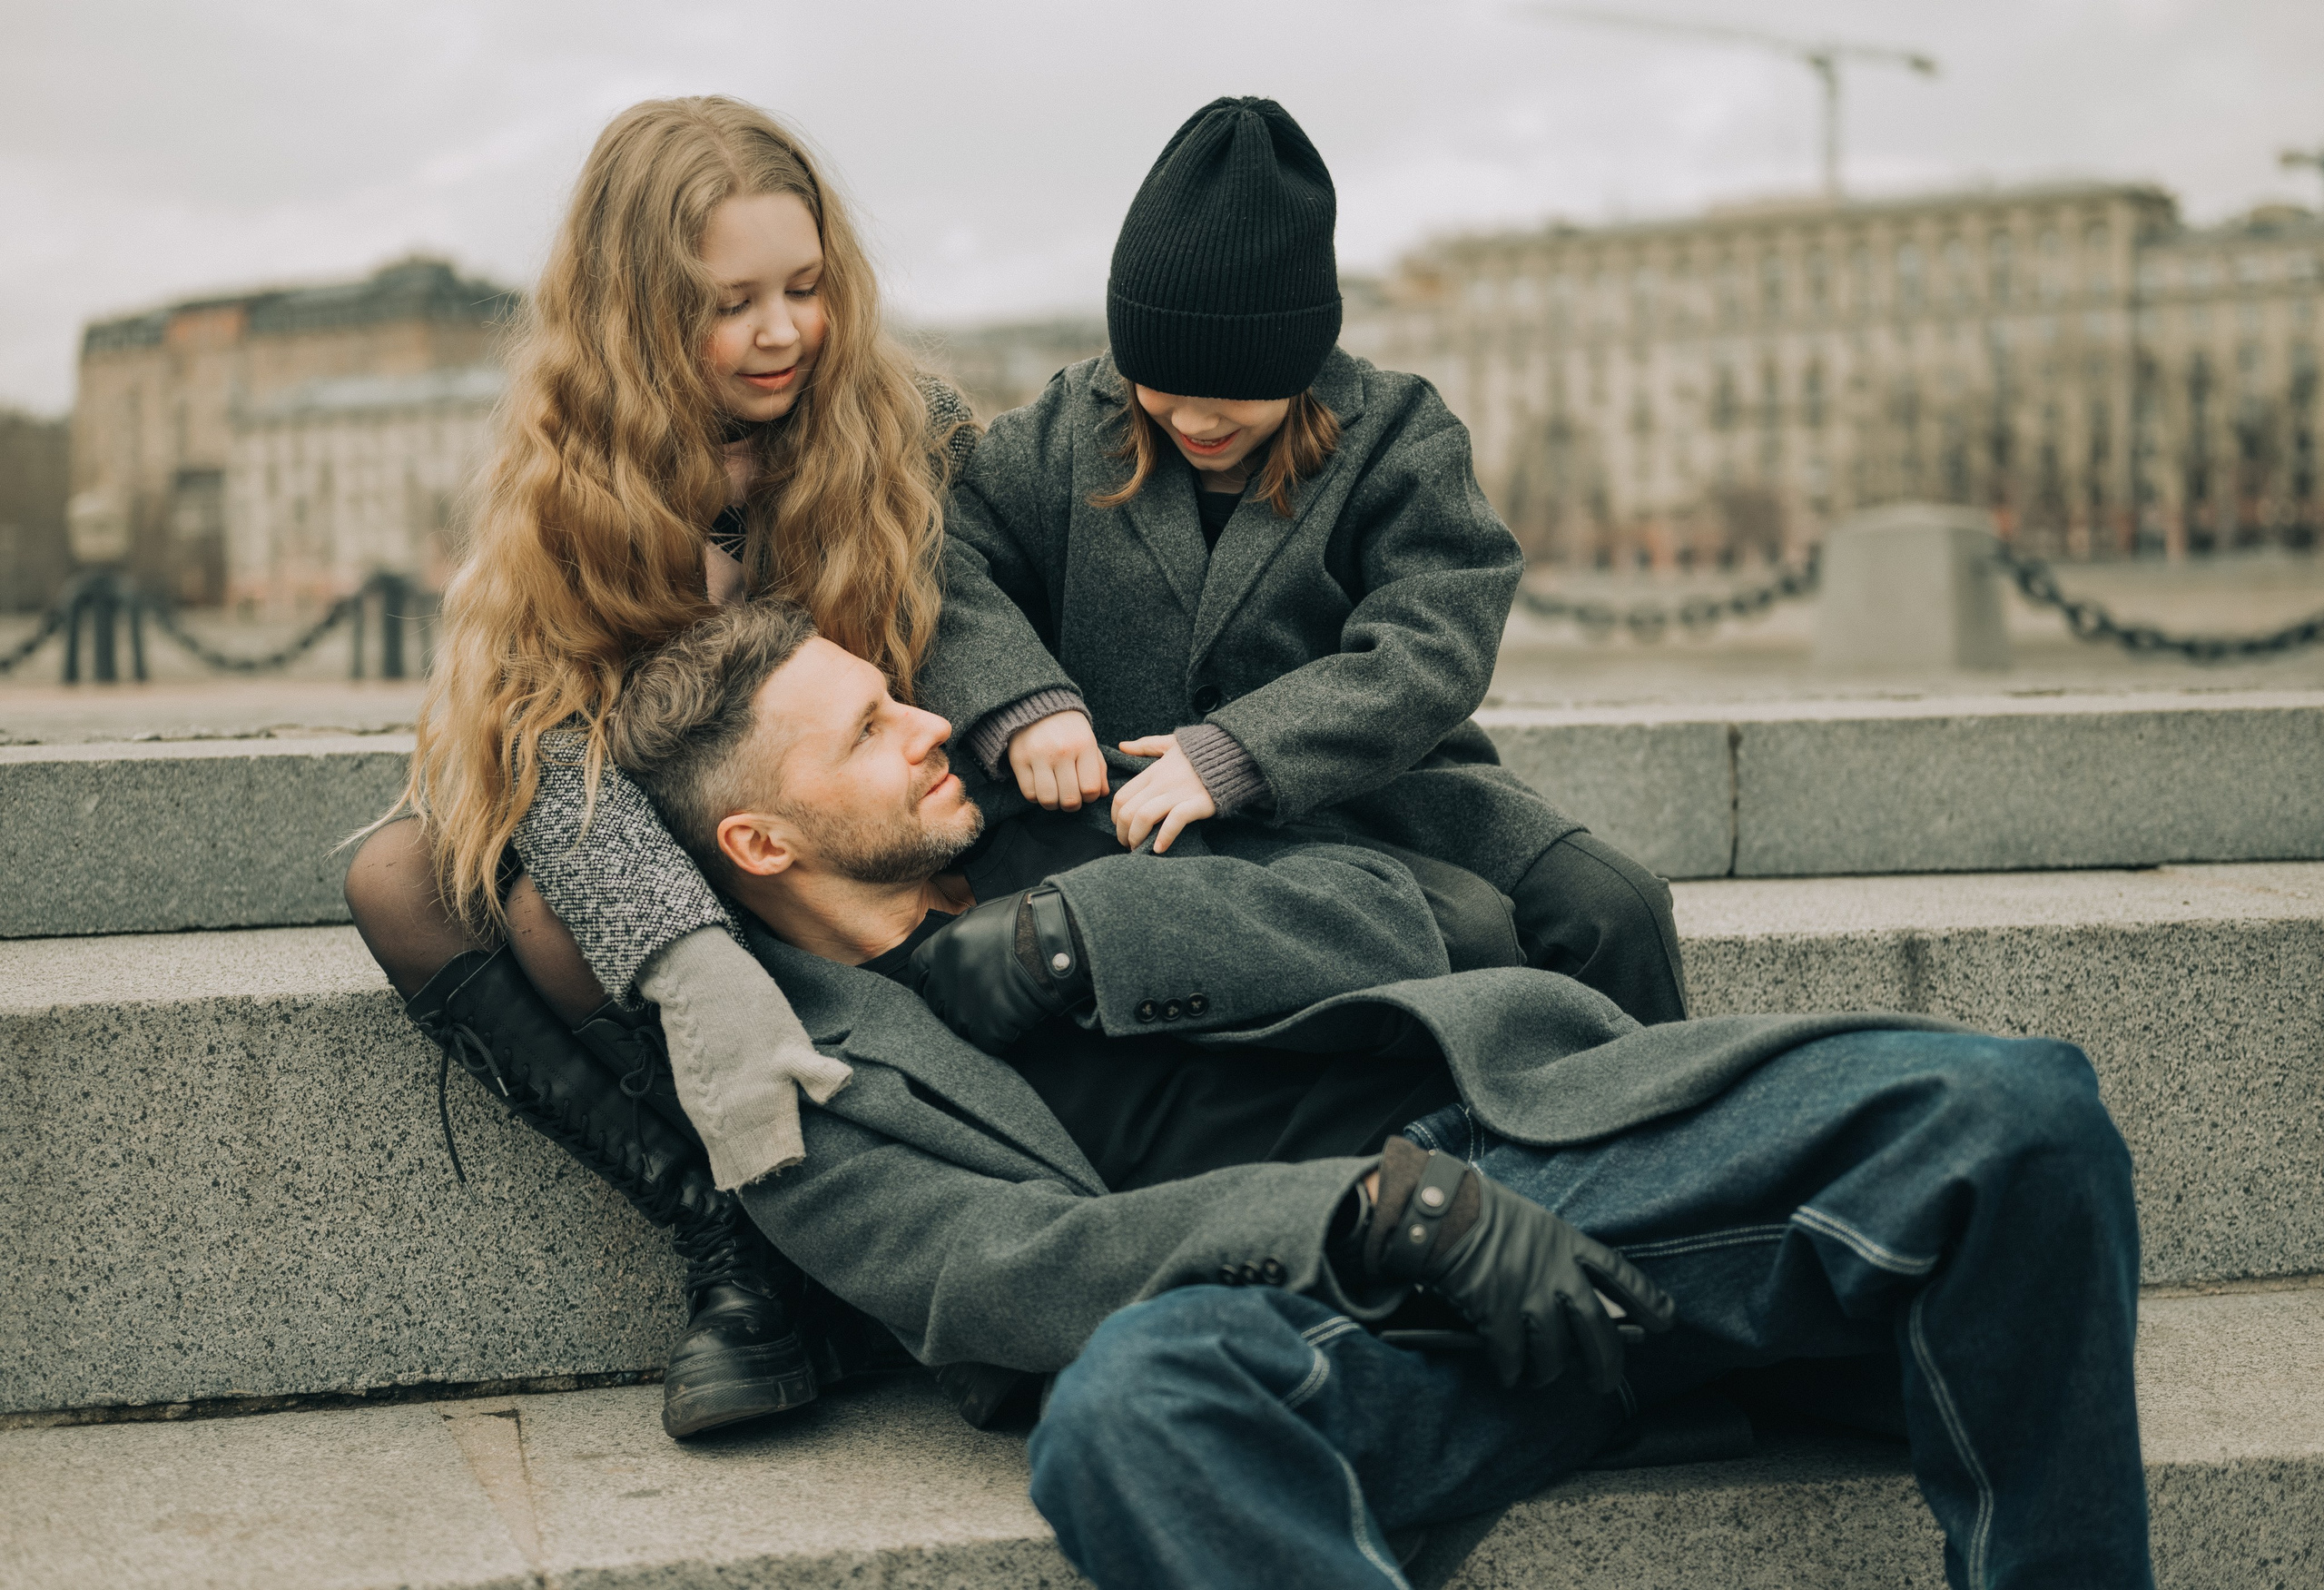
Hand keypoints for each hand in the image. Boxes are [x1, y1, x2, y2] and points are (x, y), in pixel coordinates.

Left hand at [907, 889, 1088, 1051]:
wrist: (1058, 940)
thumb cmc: (1030, 919)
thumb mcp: (984, 916)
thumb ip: (963, 937)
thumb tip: (957, 954)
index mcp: (945, 945)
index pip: (918, 971)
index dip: (929, 980)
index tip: (939, 986)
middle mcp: (949, 976)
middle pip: (937, 1003)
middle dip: (954, 1004)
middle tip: (981, 1000)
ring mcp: (967, 1004)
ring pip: (959, 1027)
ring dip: (978, 1022)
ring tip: (1003, 1008)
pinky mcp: (989, 1026)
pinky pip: (986, 1042)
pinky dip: (1000, 1037)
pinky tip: (1016, 1021)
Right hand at [1007, 711, 1108, 811]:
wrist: (1037, 704)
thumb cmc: (1068, 728)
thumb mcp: (1088, 741)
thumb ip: (1098, 768)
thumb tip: (1102, 794)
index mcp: (1083, 745)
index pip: (1090, 789)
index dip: (1090, 797)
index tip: (1085, 792)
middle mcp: (1062, 751)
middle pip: (1070, 799)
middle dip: (1072, 805)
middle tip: (1070, 797)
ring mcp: (1038, 756)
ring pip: (1048, 800)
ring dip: (1053, 804)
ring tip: (1055, 795)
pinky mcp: (1019, 760)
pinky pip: (1029, 794)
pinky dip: (1036, 797)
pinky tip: (1041, 787)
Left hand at [1112, 735, 1216, 853]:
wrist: (1234, 753)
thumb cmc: (1202, 751)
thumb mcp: (1170, 743)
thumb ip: (1145, 746)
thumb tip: (1122, 746)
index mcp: (1153, 771)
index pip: (1121, 797)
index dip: (1115, 817)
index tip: (1120, 826)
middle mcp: (1162, 783)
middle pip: (1128, 810)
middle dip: (1122, 832)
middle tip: (1126, 843)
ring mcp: (1179, 793)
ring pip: (1144, 817)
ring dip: (1136, 837)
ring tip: (1138, 848)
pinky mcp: (1197, 804)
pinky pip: (1174, 822)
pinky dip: (1164, 838)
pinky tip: (1159, 849)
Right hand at [1370, 1143, 1673, 1392]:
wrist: (1442, 1211)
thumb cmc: (1481, 1211)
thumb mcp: (1533, 1223)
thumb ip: (1555, 1256)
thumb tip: (1570, 1301)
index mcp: (1569, 1243)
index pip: (1619, 1274)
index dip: (1646, 1300)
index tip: (1666, 1321)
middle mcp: (1558, 1272)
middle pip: (1597, 1329)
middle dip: (1605, 1364)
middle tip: (1603, 1383)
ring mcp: (1530, 1295)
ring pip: (1555, 1354)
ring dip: (1549, 1373)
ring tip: (1541, 1379)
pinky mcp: (1499, 1313)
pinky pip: (1512, 1358)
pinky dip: (1511, 1372)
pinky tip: (1509, 1375)